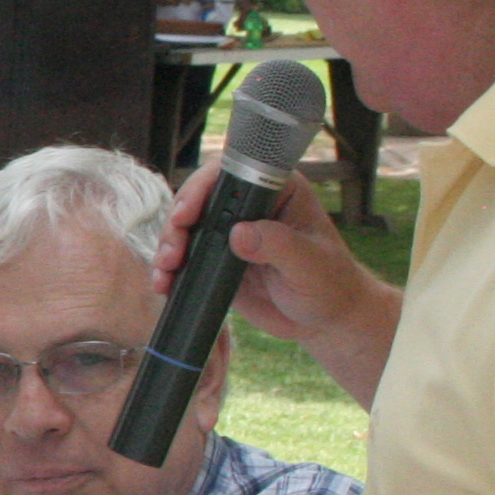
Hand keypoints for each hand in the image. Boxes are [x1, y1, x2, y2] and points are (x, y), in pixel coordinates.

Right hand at [152, 161, 373, 346]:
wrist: (323, 320)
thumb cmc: (330, 286)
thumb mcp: (311, 266)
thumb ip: (280, 246)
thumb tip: (238, 233)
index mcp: (277, 192)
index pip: (232, 174)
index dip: (202, 187)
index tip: (187, 214)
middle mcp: (249, 206)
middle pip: (198, 198)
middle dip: (177, 223)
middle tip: (172, 252)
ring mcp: (229, 232)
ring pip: (185, 227)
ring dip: (168, 247)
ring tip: (166, 273)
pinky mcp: (216, 258)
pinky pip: (185, 256)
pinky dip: (169, 268)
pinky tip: (165, 283)